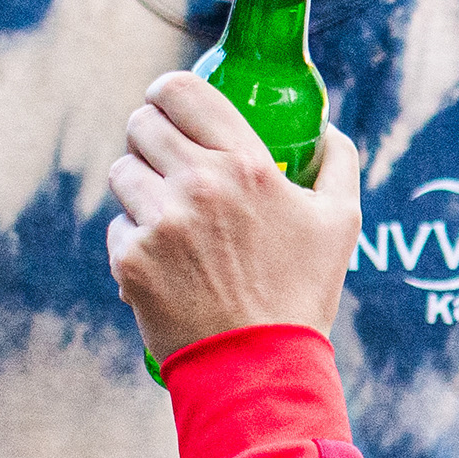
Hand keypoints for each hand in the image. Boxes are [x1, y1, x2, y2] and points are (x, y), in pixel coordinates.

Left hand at [107, 76, 361, 363]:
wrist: (259, 367)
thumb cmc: (302, 293)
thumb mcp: (341, 222)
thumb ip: (338, 161)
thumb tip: (328, 130)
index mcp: (245, 164)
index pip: (180, 90)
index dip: (168, 92)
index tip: (171, 106)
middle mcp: (197, 184)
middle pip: (140, 124)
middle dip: (151, 137)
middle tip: (168, 161)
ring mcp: (158, 222)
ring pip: (121, 172)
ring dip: (139, 187)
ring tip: (167, 216)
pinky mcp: (130, 260)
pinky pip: (116, 227)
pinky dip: (134, 241)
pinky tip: (165, 263)